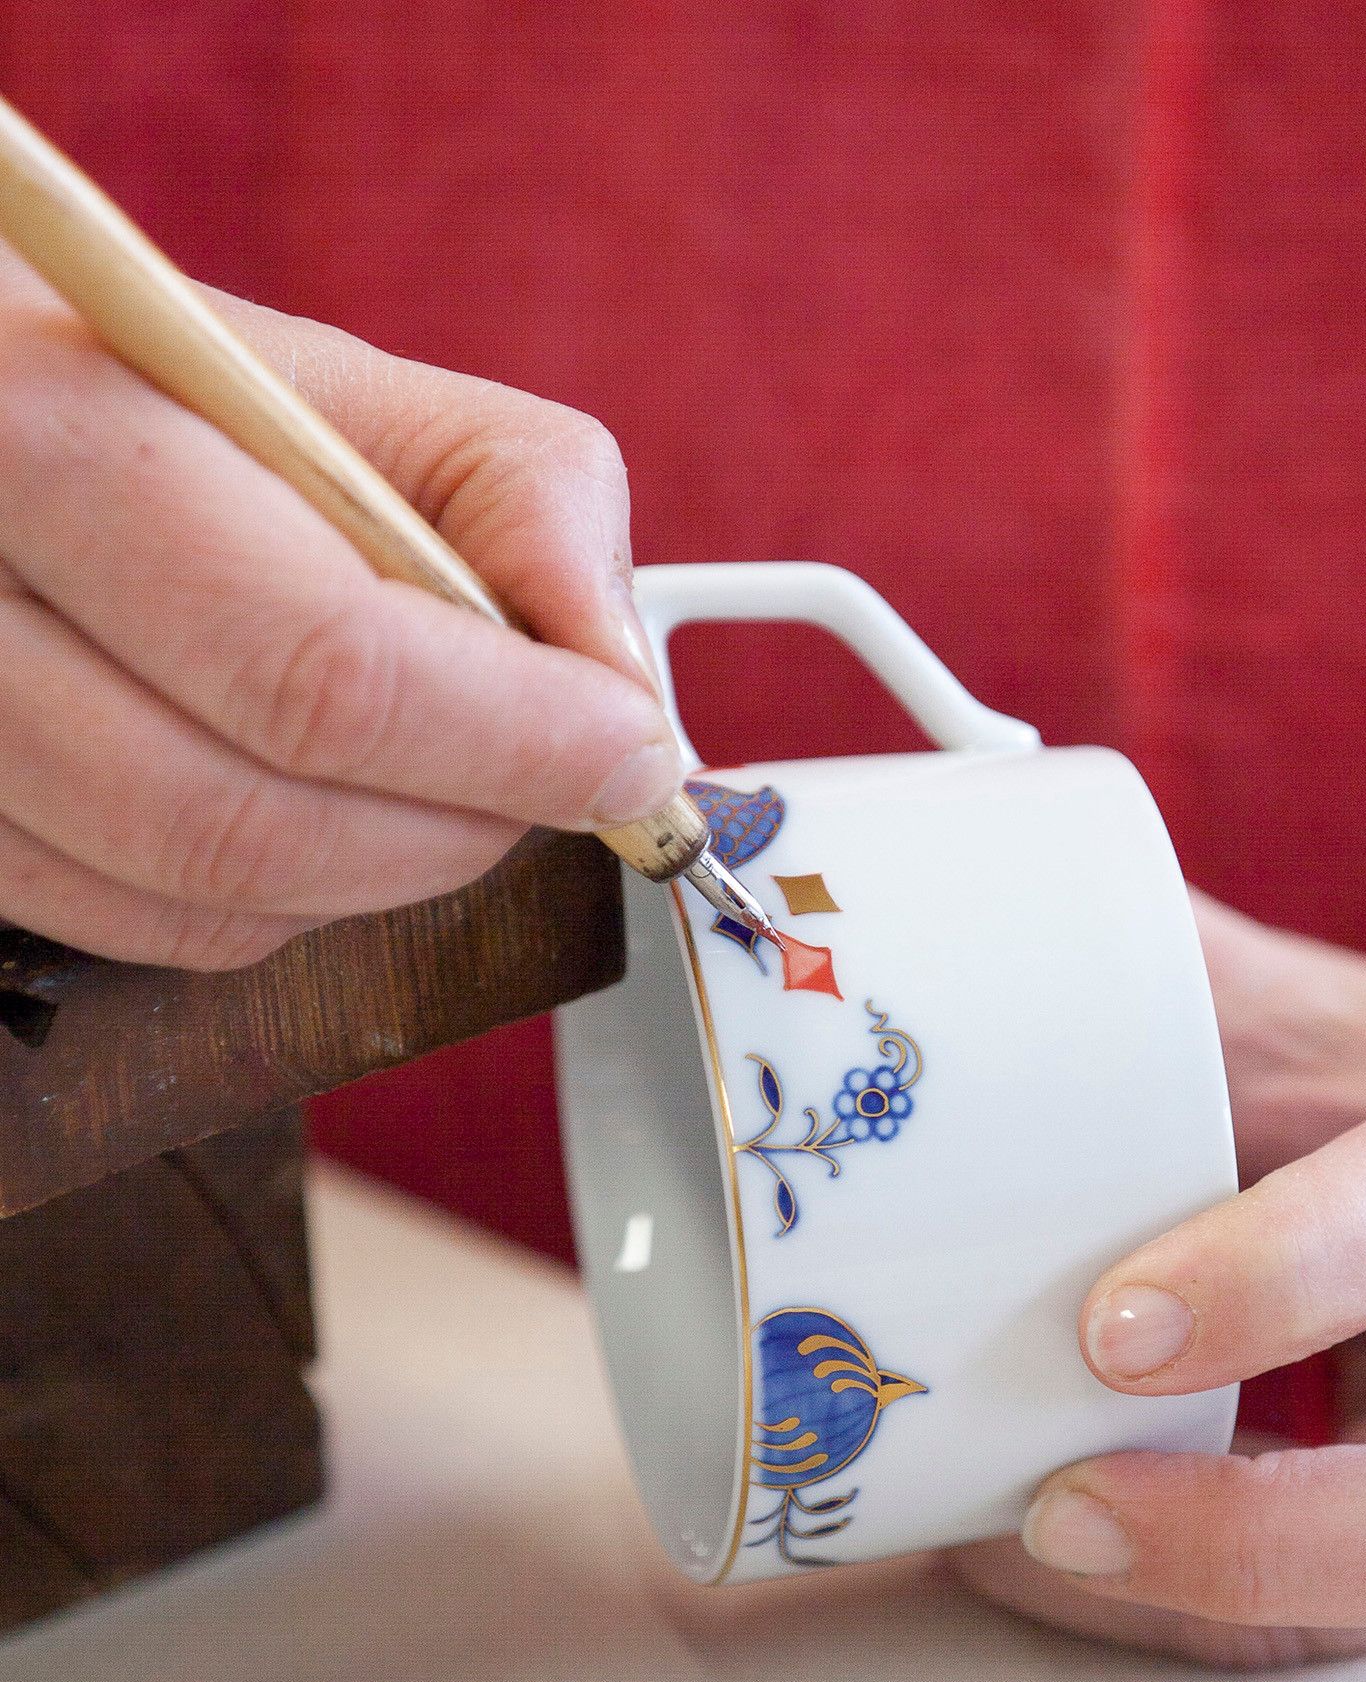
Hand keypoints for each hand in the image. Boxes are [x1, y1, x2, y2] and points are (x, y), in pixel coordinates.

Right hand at [0, 252, 678, 966]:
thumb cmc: (164, 401)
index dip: (513, 742)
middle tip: (562, 782)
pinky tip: (322, 804)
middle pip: (249, 819)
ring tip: (448, 778)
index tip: (629, 751)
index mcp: (50, 436)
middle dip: (463, 824)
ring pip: (204, 901)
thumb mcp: (344, 387)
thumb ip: (519, 498)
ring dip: (387, 871)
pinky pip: (147, 932)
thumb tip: (617, 680)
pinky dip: (286, 900)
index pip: (321, 666)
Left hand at [956, 896, 1365, 1681]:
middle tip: (1058, 1511)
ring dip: (1191, 1607)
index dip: (1288, 1276)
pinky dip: (1191, 1624)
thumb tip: (987, 928)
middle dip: (1255, 1535)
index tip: (1111, 1324)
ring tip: (1010, 1545)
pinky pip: (1357, 1659)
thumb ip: (1197, 990)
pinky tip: (1058, 1573)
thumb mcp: (1348, 1034)